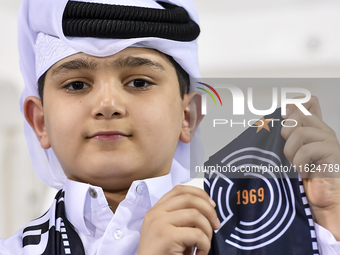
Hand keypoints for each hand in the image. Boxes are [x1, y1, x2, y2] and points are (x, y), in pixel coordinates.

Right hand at [137, 185, 219, 254]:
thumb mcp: (169, 231)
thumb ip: (181, 217)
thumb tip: (207, 210)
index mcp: (156, 210)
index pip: (179, 190)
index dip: (199, 194)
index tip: (211, 205)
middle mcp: (156, 213)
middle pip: (189, 198)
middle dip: (209, 211)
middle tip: (215, 225)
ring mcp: (160, 223)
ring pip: (195, 215)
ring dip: (207, 231)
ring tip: (204, 244)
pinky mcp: (167, 236)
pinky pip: (197, 234)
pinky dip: (205, 245)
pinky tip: (200, 253)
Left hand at [281, 96, 339, 239]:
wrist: (321, 201)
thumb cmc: (303, 178)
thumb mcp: (289, 153)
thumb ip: (287, 135)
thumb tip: (281, 113)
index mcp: (312, 129)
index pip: (309, 102)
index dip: (294, 104)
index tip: (284, 115)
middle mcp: (322, 130)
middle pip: (300, 114)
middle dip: (286, 132)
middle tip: (289, 151)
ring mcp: (329, 140)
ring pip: (300, 132)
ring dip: (290, 151)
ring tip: (295, 164)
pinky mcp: (332, 152)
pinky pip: (307, 149)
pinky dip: (299, 162)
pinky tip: (303, 171)